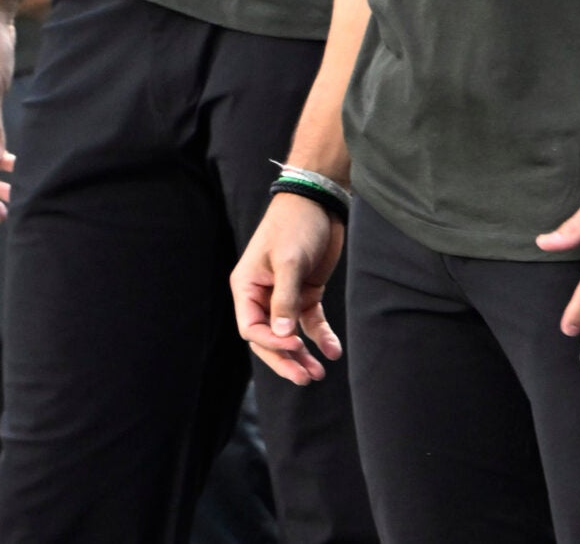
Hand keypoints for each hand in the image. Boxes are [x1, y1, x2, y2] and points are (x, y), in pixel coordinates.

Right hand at [232, 193, 346, 385]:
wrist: (319, 200)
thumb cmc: (296, 224)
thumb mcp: (289, 260)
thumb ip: (285, 299)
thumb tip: (283, 337)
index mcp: (246, 287)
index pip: (252, 328)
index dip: (271, 343)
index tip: (295, 346)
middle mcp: (262, 295)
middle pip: (269, 338)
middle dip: (286, 359)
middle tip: (305, 378)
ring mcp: (285, 295)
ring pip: (290, 335)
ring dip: (302, 355)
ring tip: (318, 375)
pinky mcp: (306, 292)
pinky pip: (310, 322)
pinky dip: (321, 337)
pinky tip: (332, 351)